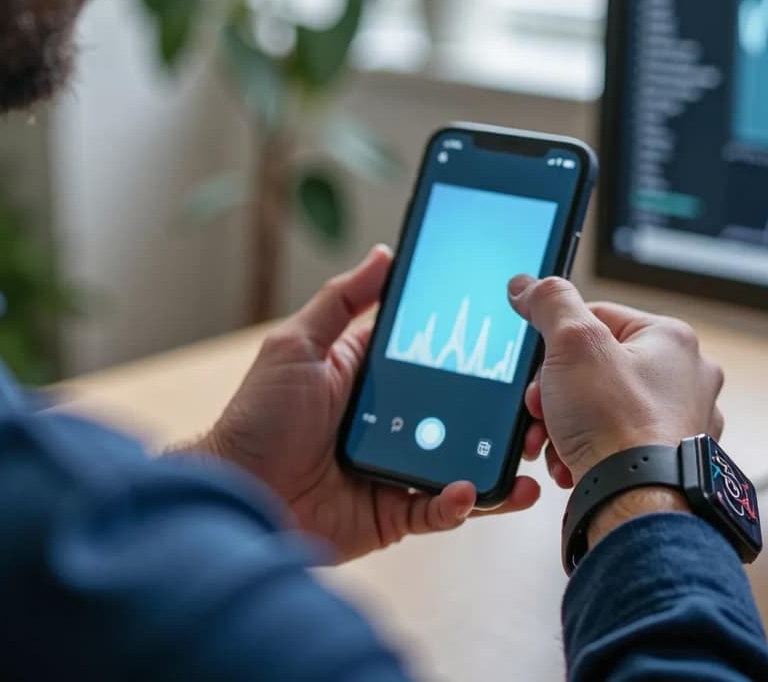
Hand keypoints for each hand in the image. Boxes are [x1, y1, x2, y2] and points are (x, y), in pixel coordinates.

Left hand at [191, 247, 541, 563]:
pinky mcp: (394, 513)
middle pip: (459, 411)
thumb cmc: (255, 418)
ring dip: (497, 457)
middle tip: (533, 398)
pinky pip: (438, 509)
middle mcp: (392, 421)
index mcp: (372, 377)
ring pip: (462, 461)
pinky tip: (471, 490)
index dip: (469, 347)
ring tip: (526, 449)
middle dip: (499, 407)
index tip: (510, 335)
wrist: (233, 493)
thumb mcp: (296, 345)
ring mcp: (396, 467)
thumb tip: (385, 254)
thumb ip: (342, 301)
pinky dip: (460, 502)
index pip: (432, 354)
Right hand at [507, 276, 724, 488]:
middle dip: (559, 393)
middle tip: (541, 411)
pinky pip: (618, 445)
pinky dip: (590, 451)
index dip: (557, 345)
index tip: (539, 371)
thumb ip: (551, 303)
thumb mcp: (573, 344)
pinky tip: (573, 464)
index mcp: (672, 340)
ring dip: (568, 424)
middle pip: (599, 368)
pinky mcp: (671, 459)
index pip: (598, 318)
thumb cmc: (616, 427)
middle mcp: (688, 378)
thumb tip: (530, 285)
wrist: (636, 504)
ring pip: (605, 409)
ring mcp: (684, 422)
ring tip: (554, 444)